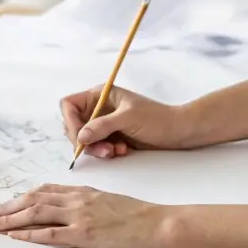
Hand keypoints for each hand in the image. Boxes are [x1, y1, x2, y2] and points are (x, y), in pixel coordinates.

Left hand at [0, 185, 175, 247]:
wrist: (160, 223)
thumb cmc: (140, 216)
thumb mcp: (109, 203)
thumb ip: (88, 204)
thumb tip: (71, 212)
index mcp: (82, 192)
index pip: (44, 191)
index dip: (20, 197)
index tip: (5, 204)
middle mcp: (77, 199)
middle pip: (33, 199)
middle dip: (7, 207)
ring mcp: (80, 215)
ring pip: (36, 212)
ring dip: (10, 219)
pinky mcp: (86, 234)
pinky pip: (51, 233)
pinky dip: (30, 234)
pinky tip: (15, 237)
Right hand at [61, 85, 182, 158]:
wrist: (178, 132)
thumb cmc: (156, 118)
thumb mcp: (128, 118)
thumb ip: (102, 126)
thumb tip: (80, 137)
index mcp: (100, 95)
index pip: (69, 105)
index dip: (70, 121)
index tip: (81, 138)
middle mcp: (98, 108)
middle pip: (74, 125)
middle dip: (86, 140)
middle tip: (103, 150)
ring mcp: (104, 123)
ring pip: (85, 139)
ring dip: (97, 149)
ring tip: (116, 151)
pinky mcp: (111, 137)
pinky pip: (97, 147)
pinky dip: (106, 152)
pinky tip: (122, 151)